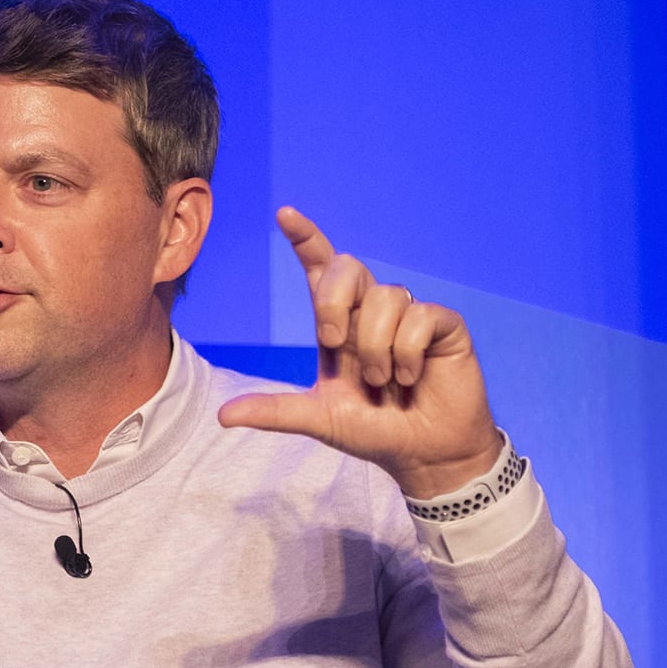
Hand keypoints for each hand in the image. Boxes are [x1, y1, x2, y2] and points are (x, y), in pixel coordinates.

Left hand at [215, 207, 502, 496]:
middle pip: (349, 267)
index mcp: (338, 325)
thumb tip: (222, 416)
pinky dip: (407, 352)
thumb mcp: (319, 420)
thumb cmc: (373, 431)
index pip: (321, 271)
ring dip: (376, 347)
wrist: (424, 453)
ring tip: (384, 381)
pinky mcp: (444, 325)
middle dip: (335, 301)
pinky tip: (411, 377)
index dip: (306, 239)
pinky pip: (420, 316)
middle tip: (335, 344)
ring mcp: (409, 315)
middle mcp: (371, 312)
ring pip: (386, 296)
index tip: (285, 214)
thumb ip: (275, 412)